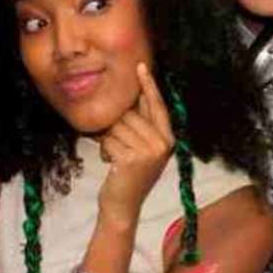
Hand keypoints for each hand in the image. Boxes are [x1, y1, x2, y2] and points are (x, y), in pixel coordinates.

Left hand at [97, 64, 174, 226]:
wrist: (122, 206)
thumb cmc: (127, 174)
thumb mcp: (140, 148)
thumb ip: (140, 124)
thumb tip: (130, 94)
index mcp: (168, 139)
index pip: (157, 105)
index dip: (148, 85)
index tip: (140, 66)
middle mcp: (163, 144)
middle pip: (130, 114)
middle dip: (115, 125)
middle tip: (116, 146)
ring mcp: (149, 152)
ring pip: (117, 126)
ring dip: (108, 139)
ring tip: (115, 157)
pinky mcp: (132, 159)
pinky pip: (109, 140)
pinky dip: (104, 150)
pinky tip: (111, 164)